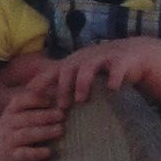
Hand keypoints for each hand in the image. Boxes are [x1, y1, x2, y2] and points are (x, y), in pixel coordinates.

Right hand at [0, 86, 67, 160]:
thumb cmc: (18, 124)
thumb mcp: (23, 107)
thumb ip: (37, 92)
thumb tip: (56, 70)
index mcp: (13, 108)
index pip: (22, 100)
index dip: (36, 98)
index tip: (50, 99)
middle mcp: (10, 122)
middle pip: (27, 117)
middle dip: (44, 115)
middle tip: (62, 115)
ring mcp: (10, 140)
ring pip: (27, 134)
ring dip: (44, 132)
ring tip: (60, 130)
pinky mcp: (14, 157)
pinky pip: (24, 154)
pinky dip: (36, 153)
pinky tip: (48, 152)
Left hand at [39, 41, 157, 110]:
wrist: (131, 53)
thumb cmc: (102, 69)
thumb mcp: (81, 74)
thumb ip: (66, 86)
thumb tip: (45, 107)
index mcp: (74, 62)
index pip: (52, 71)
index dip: (40, 81)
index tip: (29, 95)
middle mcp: (85, 58)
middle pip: (68, 68)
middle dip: (63, 87)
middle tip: (62, 106)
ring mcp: (103, 57)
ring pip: (89, 67)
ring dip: (82, 83)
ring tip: (81, 100)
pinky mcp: (121, 60)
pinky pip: (116, 68)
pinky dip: (113, 78)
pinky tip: (112, 89)